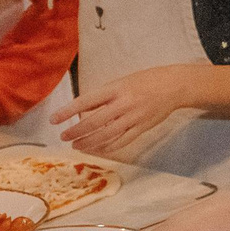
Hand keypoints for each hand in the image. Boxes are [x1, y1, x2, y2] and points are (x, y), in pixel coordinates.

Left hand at [50, 72, 178, 158]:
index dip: (68, 111)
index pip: (87, 101)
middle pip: (94, 122)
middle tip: (63, 136)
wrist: (174, 86)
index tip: (54, 119)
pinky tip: (97, 149)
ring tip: (76, 145)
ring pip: (106, 135)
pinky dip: (107, 147)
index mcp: (116, 89)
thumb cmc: (146, 81)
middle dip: (76, 131)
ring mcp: (134, 118)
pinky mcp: (142, 128)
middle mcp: (124, 104)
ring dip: (89, 142)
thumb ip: (105, 96)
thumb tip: (84, 111)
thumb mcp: (122, 82)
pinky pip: (121, 141)